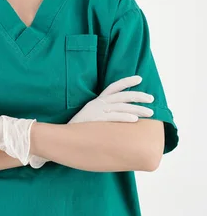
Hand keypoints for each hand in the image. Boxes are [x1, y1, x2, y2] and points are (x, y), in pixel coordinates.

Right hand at [29, 75, 153, 168]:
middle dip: (138, 96)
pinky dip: (124, 117)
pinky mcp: (96, 120)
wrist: (63, 136)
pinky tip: (135, 120)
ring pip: (121, 107)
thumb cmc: (80, 129)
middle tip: (152, 99)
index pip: (114, 87)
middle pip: (122, 96)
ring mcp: (97, 111)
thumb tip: (121, 115)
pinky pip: (113, 117)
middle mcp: (98, 103)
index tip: (139, 78)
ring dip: (137, 109)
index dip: (126, 81)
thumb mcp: (91, 116)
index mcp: (97, 101)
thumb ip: (104, 113)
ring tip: (150, 113)